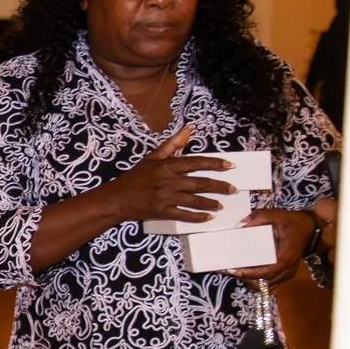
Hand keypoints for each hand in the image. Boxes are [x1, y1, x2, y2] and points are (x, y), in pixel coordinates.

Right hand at [110, 126, 230, 224]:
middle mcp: (168, 181)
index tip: (230, 166)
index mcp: (167, 167)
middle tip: (233, 189)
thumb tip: (189, 130)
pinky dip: (197, 217)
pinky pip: (184, 215)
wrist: (116, 198)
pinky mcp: (162, 212)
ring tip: (221, 205)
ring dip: (210, 203)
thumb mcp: (151, 158)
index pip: (196, 163)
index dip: (214, 163)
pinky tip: (208, 218)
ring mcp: (165, 198)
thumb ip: (172, 144)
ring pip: (194, 200)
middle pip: (200, 183)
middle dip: (219, 186)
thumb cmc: (135, 177)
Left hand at [231, 208, 316, 283]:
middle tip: (230, 271)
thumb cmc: (292, 221)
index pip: (270, 271)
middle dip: (248, 278)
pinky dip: (258, 278)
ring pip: (269, 283)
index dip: (253, 274)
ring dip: (253, 280)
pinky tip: (245, 271)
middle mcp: (290, 266)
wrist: (308, 226)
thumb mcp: (277, 214)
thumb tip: (241, 225)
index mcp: (288, 254)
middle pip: (267, 280)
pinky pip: (271, 280)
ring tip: (235, 272)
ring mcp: (289, 271)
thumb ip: (259, 217)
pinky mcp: (286, 271)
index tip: (236, 271)